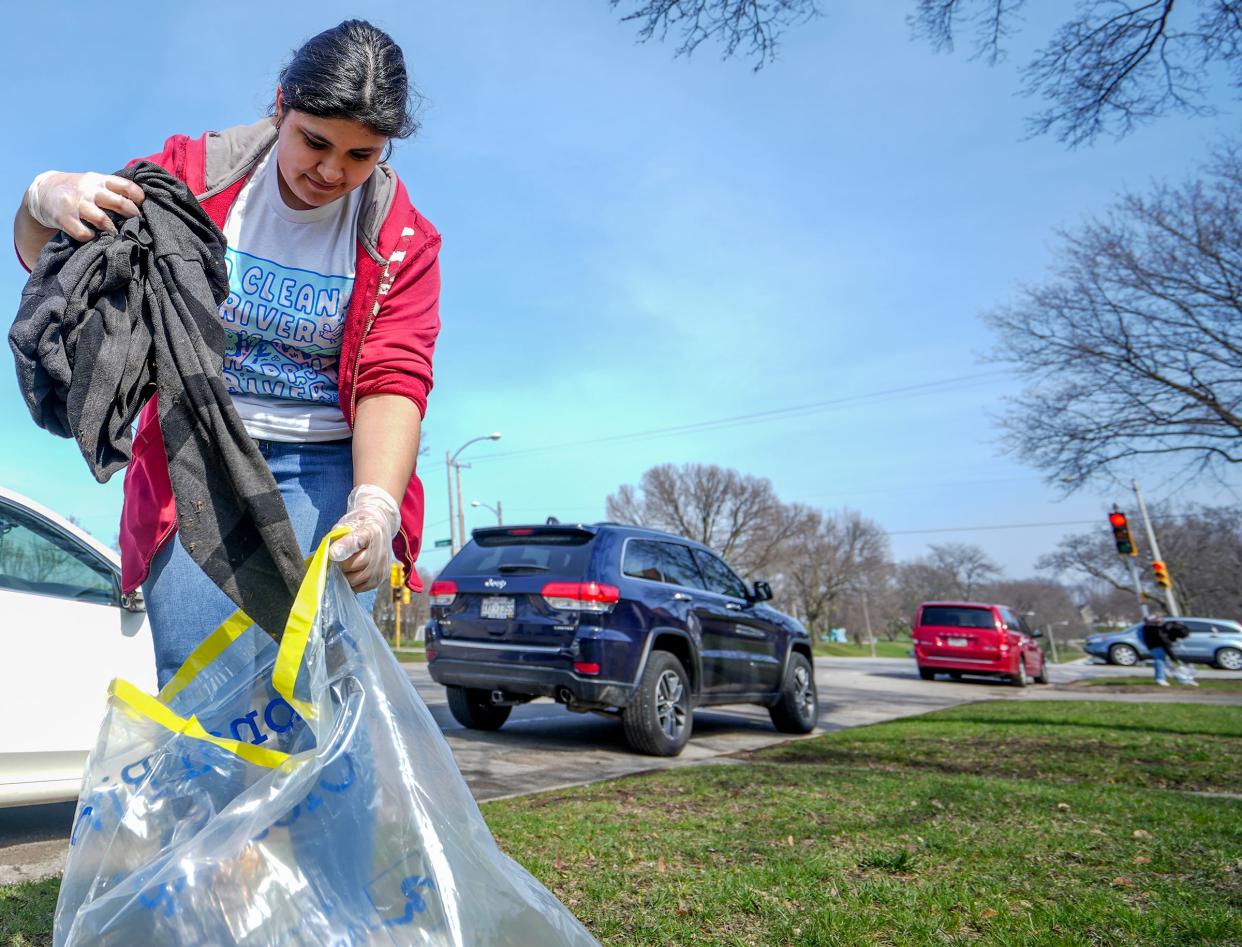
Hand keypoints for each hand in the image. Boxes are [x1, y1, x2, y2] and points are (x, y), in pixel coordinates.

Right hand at [25, 171, 144, 240]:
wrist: (43, 191)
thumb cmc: (79, 191)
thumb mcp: (94, 183)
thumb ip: (113, 190)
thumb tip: (142, 204)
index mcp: (99, 180)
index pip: (125, 185)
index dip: (138, 197)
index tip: (143, 206)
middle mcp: (89, 191)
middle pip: (119, 203)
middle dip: (131, 215)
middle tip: (135, 223)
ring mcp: (76, 204)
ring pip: (103, 220)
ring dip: (112, 229)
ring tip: (115, 233)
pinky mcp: (64, 218)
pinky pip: (83, 233)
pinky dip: (91, 237)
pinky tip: (93, 237)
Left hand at [328, 484, 401, 592]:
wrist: (380, 528)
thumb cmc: (359, 526)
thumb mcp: (348, 523)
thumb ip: (338, 536)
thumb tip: (332, 554)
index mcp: (371, 530)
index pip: (357, 541)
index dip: (344, 548)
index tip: (332, 553)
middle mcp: (380, 549)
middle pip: (354, 564)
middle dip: (341, 563)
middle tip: (338, 559)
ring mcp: (382, 565)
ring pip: (356, 578)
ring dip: (346, 574)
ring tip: (345, 565)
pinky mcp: (381, 578)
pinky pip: (360, 587)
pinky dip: (352, 582)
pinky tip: (352, 572)